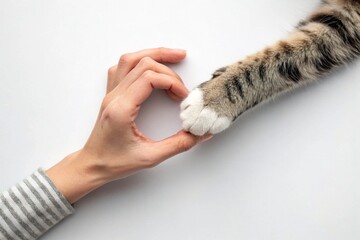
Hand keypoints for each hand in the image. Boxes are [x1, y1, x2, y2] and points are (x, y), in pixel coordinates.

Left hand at [46, 48, 211, 202]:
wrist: (92, 165)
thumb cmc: (115, 163)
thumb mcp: (150, 157)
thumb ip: (179, 145)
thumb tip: (202, 134)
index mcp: (122, 109)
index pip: (149, 78)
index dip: (172, 82)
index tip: (183, 97)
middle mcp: (114, 96)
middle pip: (142, 64)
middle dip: (168, 70)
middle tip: (183, 86)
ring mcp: (110, 93)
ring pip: (130, 59)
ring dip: (153, 55)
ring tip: (173, 57)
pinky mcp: (111, 94)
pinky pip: (122, 68)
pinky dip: (139, 62)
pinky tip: (151, 69)